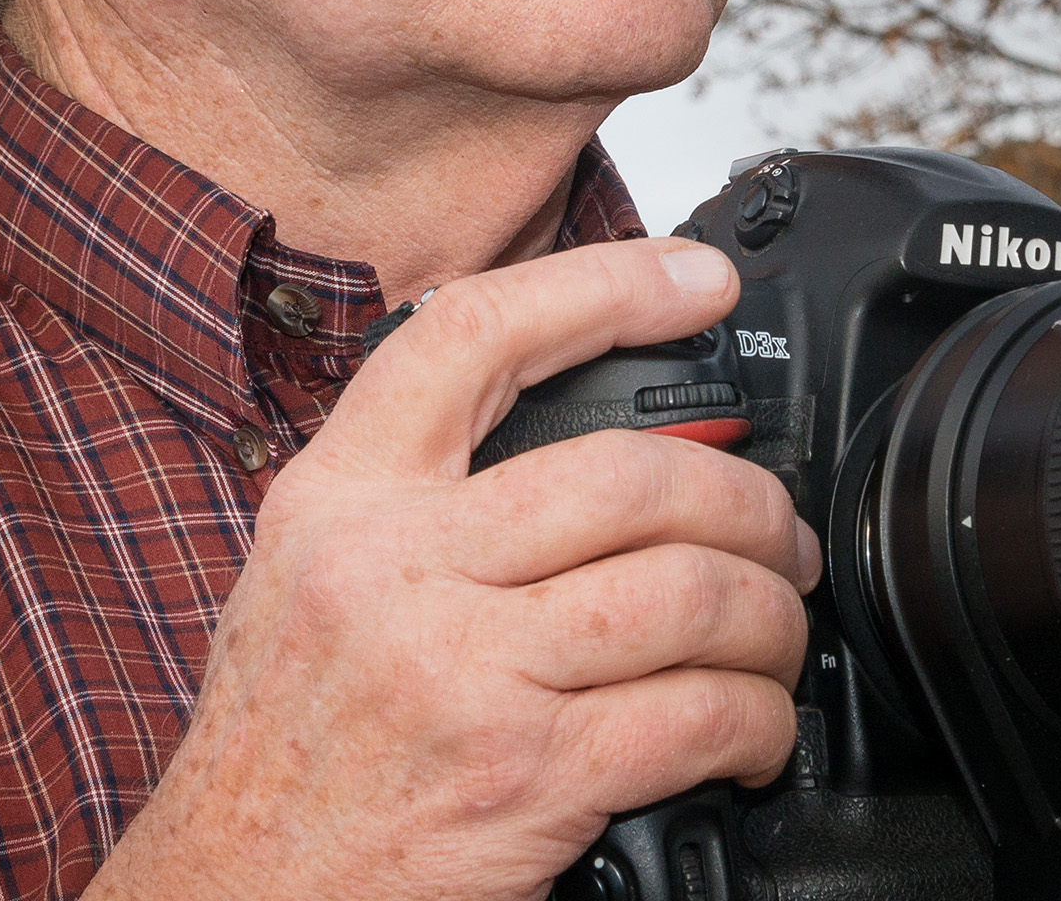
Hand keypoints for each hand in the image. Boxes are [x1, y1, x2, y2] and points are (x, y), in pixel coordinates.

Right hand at [88, 237, 817, 900]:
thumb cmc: (280, 759)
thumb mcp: (307, 584)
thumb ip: (418, 503)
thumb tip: (583, 448)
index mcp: (341, 500)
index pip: (477, 336)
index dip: (605, 284)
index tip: (696, 283)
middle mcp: (396, 569)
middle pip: (629, 473)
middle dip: (745, 500)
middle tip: (779, 533)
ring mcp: (461, 673)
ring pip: (684, 590)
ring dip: (770, 614)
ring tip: (778, 631)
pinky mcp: (524, 777)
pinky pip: (694, 714)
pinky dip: (757, 718)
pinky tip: (754, 729)